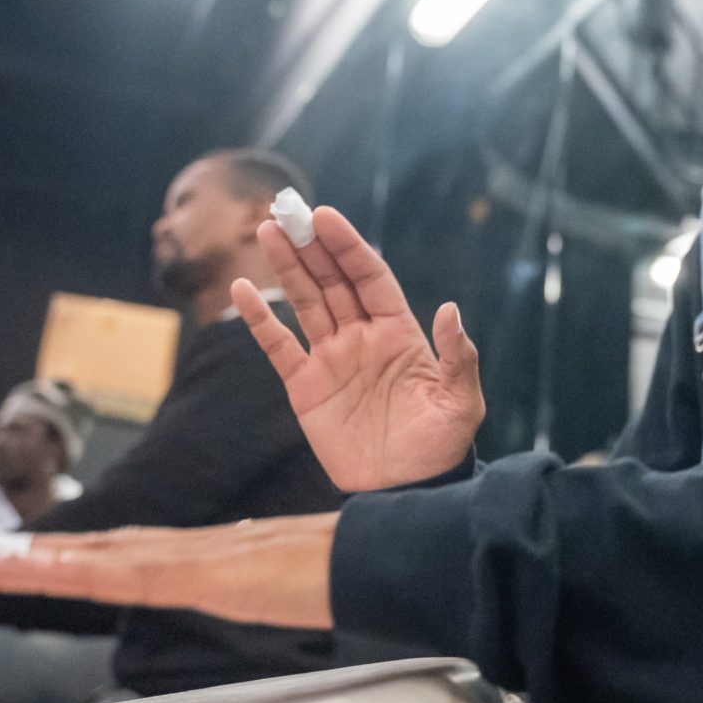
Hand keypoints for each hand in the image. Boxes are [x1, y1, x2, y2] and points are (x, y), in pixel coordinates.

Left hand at [0, 515, 336, 628]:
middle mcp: (194, 547)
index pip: (134, 552)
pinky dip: (83, 574)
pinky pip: (130, 577)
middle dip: (45, 555)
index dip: (82, 554)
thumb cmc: (343, 568)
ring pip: (105, 560)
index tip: (38, 558)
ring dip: (45, 563)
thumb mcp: (289, 581)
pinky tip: (49, 574)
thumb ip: (264, 578)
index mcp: (213, 553)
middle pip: (106, 549)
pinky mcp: (202, 574)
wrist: (374, 555)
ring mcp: (195, 557)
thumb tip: (255, 582)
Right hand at [235, 207, 482, 490]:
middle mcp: (363, 338)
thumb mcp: (461, 402)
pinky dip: (259, 319)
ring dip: (286, 268)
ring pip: (305, 302)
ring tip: (267, 231)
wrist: (406, 491)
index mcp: (400, 333)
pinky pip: (278, 346)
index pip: (370, 277)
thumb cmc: (440, 447)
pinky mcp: (305, 387)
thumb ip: (457, 357)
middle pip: (333, 281)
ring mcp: (332, 360)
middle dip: (311, 246)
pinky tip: (242, 289)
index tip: (325, 217)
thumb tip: (450, 310)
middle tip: (286, 211)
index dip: (348, 246)